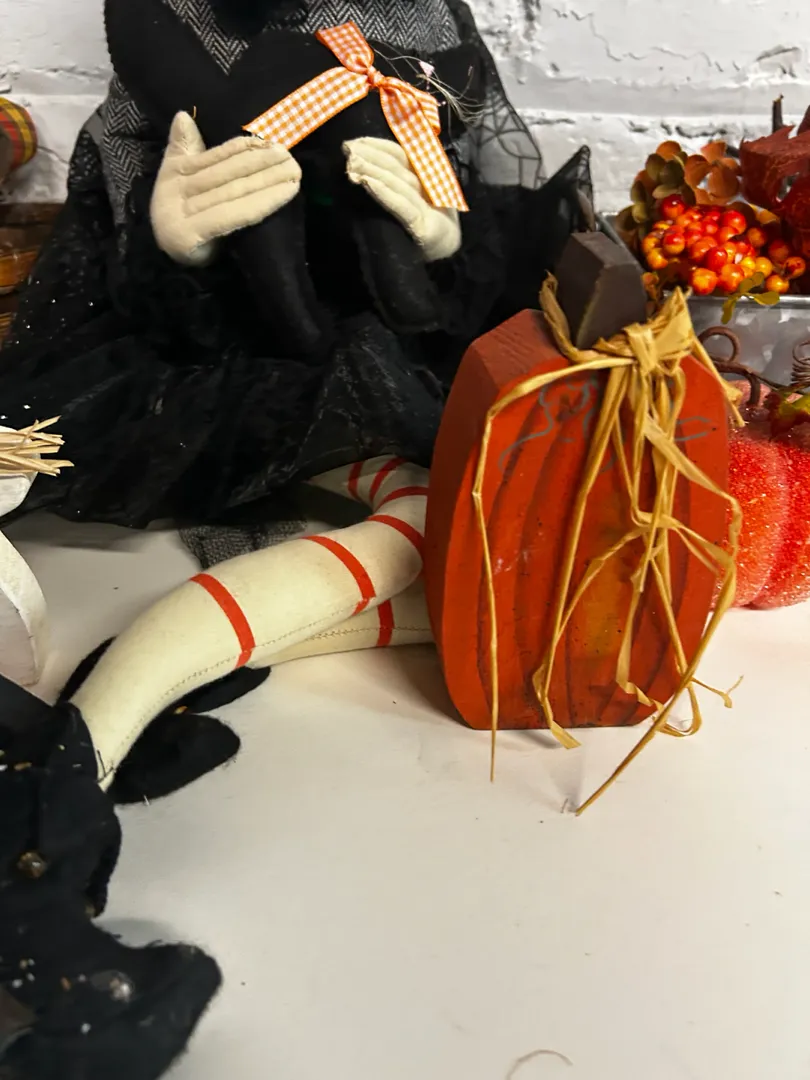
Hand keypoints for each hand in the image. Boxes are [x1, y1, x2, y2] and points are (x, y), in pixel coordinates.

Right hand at [151, 111, 301, 266]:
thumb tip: (184, 116)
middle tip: (290, 155)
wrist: (173, 271)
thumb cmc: (187, 226)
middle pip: (227, 174)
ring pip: (234, 192)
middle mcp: (173, 193)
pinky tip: (286, 194)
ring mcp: (181, 215)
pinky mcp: (191, 235)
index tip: (271, 142)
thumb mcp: (181, 184)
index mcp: (172, 175)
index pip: (215, 157)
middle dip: (261, 163)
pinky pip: (233, 215)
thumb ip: (185, 150)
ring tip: (294, 172)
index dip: (244, 148)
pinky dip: (262, 203)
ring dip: (268, 180)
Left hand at [343, 137, 461, 262]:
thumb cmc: (421, 229)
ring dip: (373, 171)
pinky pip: (401, 206)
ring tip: (352, 163)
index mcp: (423, 178)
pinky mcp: (423, 227)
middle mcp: (426, 188)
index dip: (379, 146)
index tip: (355, 142)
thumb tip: (361, 162)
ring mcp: (427, 208)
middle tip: (347, 150)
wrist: (445, 258)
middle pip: (396, 167)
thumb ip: (394, 182)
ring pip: (397, 183)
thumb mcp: (407, 202)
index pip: (400, 155)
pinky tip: (366, 183)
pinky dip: (384, 193)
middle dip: (371, 156)